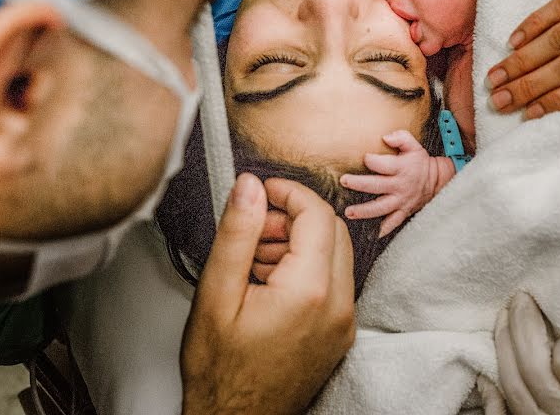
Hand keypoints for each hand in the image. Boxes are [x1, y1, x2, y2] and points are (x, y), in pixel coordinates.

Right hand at [180, 173, 355, 414]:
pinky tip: (269, 281)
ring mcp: (343, 322)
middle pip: (333, 230)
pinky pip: (334, 282)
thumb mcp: (216, 294)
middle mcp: (338, 305)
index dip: (289, 191)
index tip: (262, 190)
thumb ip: (237, 233)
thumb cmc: (220, 371)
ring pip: (335, 254)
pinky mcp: (340, 333)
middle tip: (254, 228)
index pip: (317, 214)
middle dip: (294, 217)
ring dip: (300, 242)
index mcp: (309, 291)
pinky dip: (307, 267)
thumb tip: (250, 186)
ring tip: (254, 259)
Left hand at [340, 130, 454, 237]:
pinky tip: (370, 235)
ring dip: (364, 211)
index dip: (371, 160)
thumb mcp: (414, 145)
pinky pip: (393, 223)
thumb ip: (400, 137)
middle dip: (359, 184)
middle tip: (344, 181)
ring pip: (381, 208)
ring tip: (348, 212)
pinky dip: (383, 230)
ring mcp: (401, 201)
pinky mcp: (403, 211)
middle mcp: (400, 186)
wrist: (437, 181)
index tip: (364, 158)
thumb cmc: (420, 162)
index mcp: (402, 168)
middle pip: (377, 186)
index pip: (382, 164)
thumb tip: (385, 137)